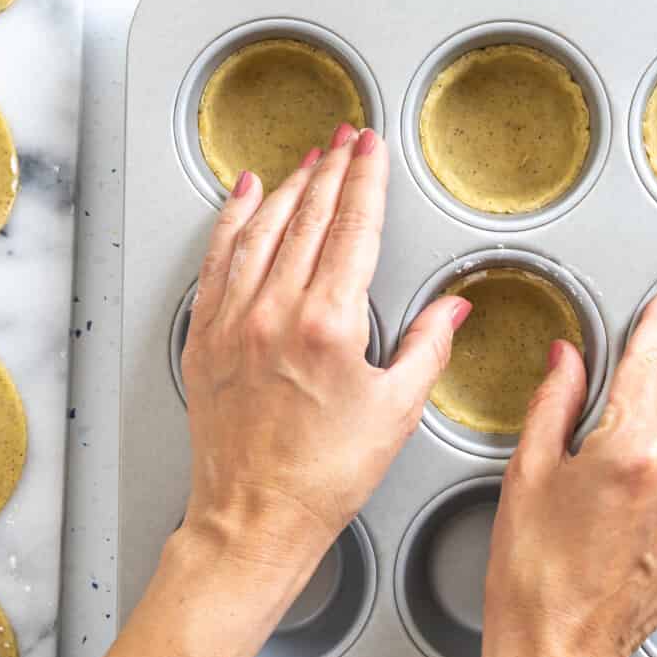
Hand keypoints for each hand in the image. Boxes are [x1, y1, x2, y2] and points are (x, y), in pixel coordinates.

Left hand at [180, 122, 468, 578]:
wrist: (253, 518)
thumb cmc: (323, 478)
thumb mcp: (397, 412)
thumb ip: (427, 348)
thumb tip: (452, 308)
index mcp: (329, 325)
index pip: (353, 228)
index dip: (365, 180)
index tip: (371, 148)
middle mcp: (275, 312)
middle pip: (308, 217)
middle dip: (331, 168)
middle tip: (346, 137)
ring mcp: (234, 320)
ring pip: (262, 229)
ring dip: (288, 186)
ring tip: (308, 159)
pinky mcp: (204, 337)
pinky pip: (218, 260)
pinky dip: (232, 221)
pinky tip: (243, 197)